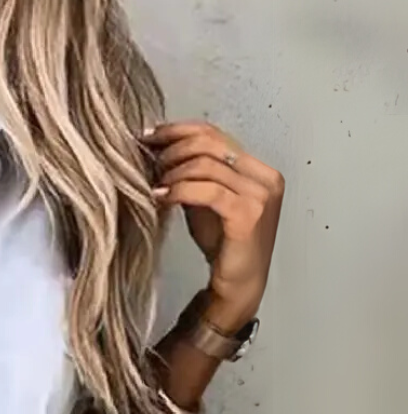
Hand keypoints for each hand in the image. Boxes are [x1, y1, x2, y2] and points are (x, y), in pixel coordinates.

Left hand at [144, 121, 284, 320]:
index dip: (179, 130)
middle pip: (210, 143)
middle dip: (172, 149)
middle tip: (148, 163)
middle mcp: (264, 176)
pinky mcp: (248, 213)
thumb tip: (158, 154)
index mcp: (257, 168)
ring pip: (206, 164)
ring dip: (172, 172)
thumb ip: (193, 177)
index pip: (215, 133)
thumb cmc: (223, 244)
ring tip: (154, 184)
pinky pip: (207, 190)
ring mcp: (260, 194)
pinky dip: (179, 190)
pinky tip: (160, 197)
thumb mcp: (205, 202)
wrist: (238, 283)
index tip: (149, 135)